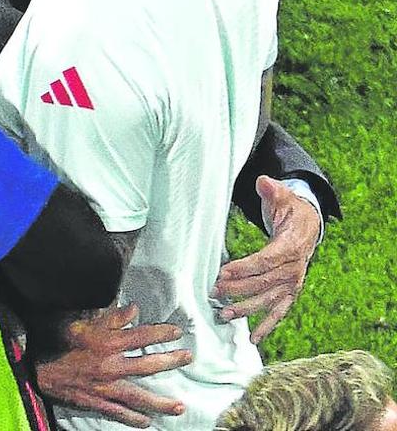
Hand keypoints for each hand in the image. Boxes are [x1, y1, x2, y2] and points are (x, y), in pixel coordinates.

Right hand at [35, 304, 191, 427]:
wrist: (35, 364)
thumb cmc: (57, 338)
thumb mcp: (82, 321)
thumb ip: (111, 317)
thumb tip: (134, 309)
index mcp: (108, 341)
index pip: (143, 335)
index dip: (162, 332)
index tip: (177, 332)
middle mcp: (111, 364)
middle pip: (149, 365)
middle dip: (171, 361)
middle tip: (187, 359)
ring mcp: (105, 386)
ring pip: (140, 396)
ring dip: (161, 402)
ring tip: (179, 406)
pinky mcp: (96, 401)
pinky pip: (119, 412)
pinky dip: (134, 419)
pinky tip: (147, 422)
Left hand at [214, 175, 319, 342]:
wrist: (309, 226)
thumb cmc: (289, 210)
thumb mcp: (283, 196)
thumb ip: (272, 190)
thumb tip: (263, 181)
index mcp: (290, 246)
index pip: (266, 260)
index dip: (245, 268)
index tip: (223, 273)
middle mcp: (294, 268)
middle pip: (264, 282)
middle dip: (238, 288)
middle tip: (214, 291)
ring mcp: (293, 283)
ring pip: (270, 300)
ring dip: (248, 309)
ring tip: (225, 315)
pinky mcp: (290, 293)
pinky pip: (280, 312)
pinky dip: (267, 326)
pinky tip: (254, 340)